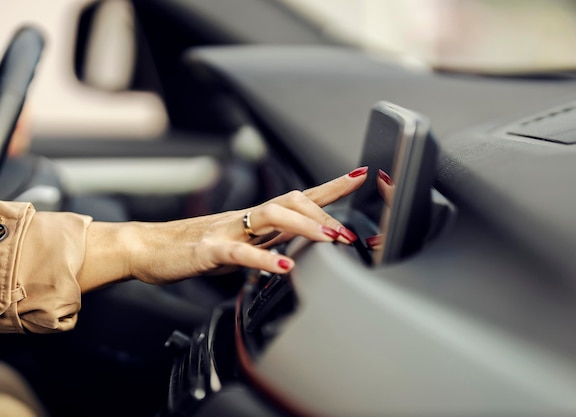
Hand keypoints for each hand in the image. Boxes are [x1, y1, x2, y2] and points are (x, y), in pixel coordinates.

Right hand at [78, 167, 367, 290]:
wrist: (150, 248)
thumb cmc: (196, 246)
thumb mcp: (242, 245)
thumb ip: (269, 244)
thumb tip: (298, 250)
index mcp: (257, 217)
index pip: (301, 196)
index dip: (332, 187)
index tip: (360, 176)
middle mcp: (247, 217)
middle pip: (292, 200)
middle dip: (326, 211)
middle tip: (351, 232)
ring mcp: (228, 229)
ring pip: (272, 216)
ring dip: (305, 226)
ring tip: (330, 239)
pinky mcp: (210, 249)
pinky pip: (240, 252)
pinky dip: (264, 259)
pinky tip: (284, 268)